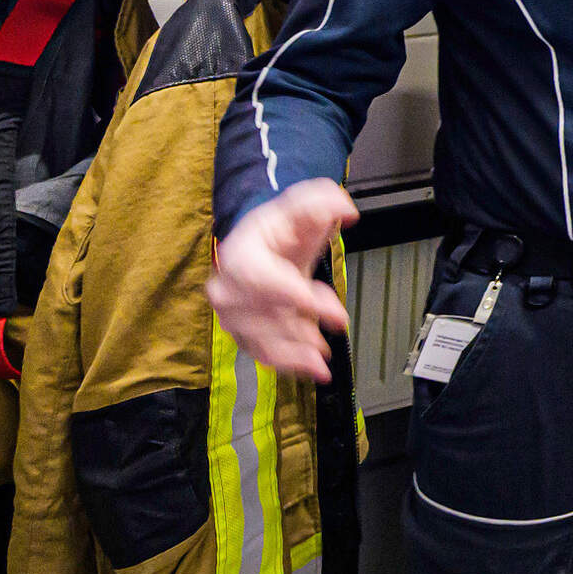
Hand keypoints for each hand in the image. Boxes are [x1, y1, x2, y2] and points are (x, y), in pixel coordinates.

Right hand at [208, 180, 357, 382]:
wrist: (262, 252)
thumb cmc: (281, 232)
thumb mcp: (300, 210)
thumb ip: (321, 203)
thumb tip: (346, 210)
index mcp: (239, 254)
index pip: (260, 280)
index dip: (291, 295)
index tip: (323, 308)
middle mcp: (226, 288)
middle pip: (262, 314)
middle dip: (299, 324)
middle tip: (337, 321)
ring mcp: (231, 316)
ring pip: (263, 340)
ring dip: (297, 349)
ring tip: (323, 352)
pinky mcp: (242, 336)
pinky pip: (264, 355)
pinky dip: (291, 365)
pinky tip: (316, 370)